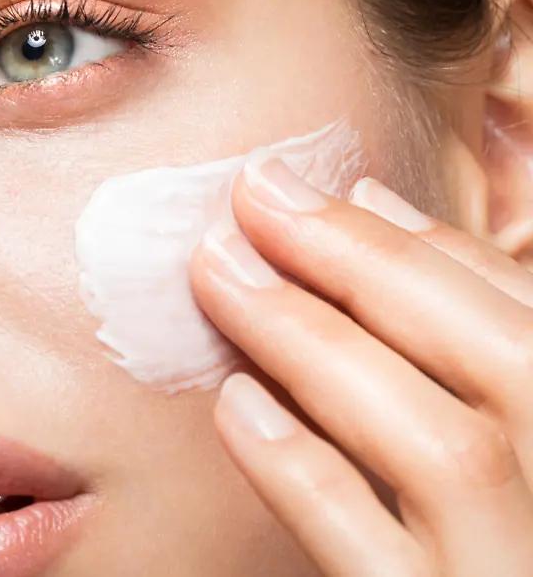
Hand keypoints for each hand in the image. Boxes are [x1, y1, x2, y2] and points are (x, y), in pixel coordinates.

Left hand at [190, 155, 532, 576]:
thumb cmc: (498, 514)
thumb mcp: (510, 419)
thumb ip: (466, 321)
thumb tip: (375, 206)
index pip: (524, 316)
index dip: (414, 241)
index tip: (315, 187)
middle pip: (494, 357)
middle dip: (365, 266)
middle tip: (253, 200)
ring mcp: (523, 568)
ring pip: (440, 444)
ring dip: (320, 346)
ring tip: (222, 277)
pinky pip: (375, 557)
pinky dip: (310, 475)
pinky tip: (238, 410)